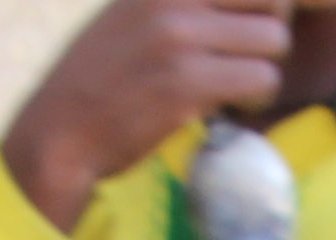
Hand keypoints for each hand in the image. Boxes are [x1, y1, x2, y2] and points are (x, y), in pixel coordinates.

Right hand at [2, 0, 296, 228]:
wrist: (61, 131)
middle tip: (247, 61)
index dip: (262, 4)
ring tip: (236, 91)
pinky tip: (228, 110)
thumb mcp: (130, 13)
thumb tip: (230, 8)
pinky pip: (262, 79)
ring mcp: (179, 36)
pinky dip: (255, 100)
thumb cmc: (99, 79)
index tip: (246, 29)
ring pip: (275, 41)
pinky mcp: (188, 81)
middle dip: (270, 34)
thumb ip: (177, 4)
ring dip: (265, 72)